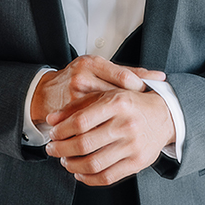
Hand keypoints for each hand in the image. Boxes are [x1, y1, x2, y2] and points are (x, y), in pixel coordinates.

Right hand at [31, 55, 165, 124]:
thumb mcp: (99, 67)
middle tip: (143, 117)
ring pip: (103, 115)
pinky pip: (90, 128)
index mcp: (92, 64)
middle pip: (115, 96)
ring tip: (132, 131)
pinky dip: (103, 135)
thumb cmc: (76, 77)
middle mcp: (83, 78)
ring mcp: (73, 98)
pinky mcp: (67, 116)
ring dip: (119, 125)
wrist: (44, 92)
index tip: (147, 95)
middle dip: (132, 109)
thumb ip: (126, 72)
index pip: (124, 77)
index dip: (140, 88)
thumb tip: (159, 77)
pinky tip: (114, 141)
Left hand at [45, 88, 175, 185]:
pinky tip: (80, 173)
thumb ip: (78, 105)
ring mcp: (132, 146)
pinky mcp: (137, 163)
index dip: (61, 131)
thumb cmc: (131, 104)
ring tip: (65, 161)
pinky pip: (107, 177)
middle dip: (61, 149)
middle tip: (53, 149)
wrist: (164, 116)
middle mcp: (125, 124)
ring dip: (72, 165)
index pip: (80, 121)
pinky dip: (88, 179)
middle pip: (84, 144)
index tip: (53, 133)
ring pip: (93, 164)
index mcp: (116, 103)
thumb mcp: (106, 95)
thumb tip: (52, 118)